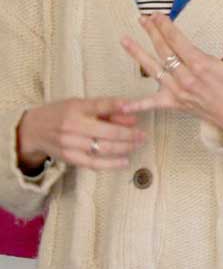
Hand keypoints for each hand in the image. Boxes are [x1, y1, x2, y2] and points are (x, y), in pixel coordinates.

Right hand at [16, 98, 143, 172]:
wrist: (33, 130)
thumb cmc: (62, 113)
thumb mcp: (81, 104)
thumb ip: (107, 110)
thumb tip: (132, 116)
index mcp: (76, 109)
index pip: (100, 106)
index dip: (119, 106)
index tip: (135, 107)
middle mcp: (72, 127)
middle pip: (106, 132)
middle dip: (128, 134)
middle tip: (142, 135)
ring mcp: (70, 144)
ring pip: (102, 148)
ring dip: (124, 148)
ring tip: (138, 145)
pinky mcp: (69, 158)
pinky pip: (93, 163)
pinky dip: (111, 164)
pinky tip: (125, 161)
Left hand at [120, 15, 222, 137]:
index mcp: (201, 65)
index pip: (178, 41)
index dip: (166, 27)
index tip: (158, 16)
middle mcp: (185, 77)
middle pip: (163, 51)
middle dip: (152, 33)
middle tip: (143, 19)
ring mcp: (177, 91)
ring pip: (153, 69)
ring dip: (137, 53)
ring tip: (125, 40)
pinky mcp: (174, 103)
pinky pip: (152, 104)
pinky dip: (136, 105)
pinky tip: (121, 105)